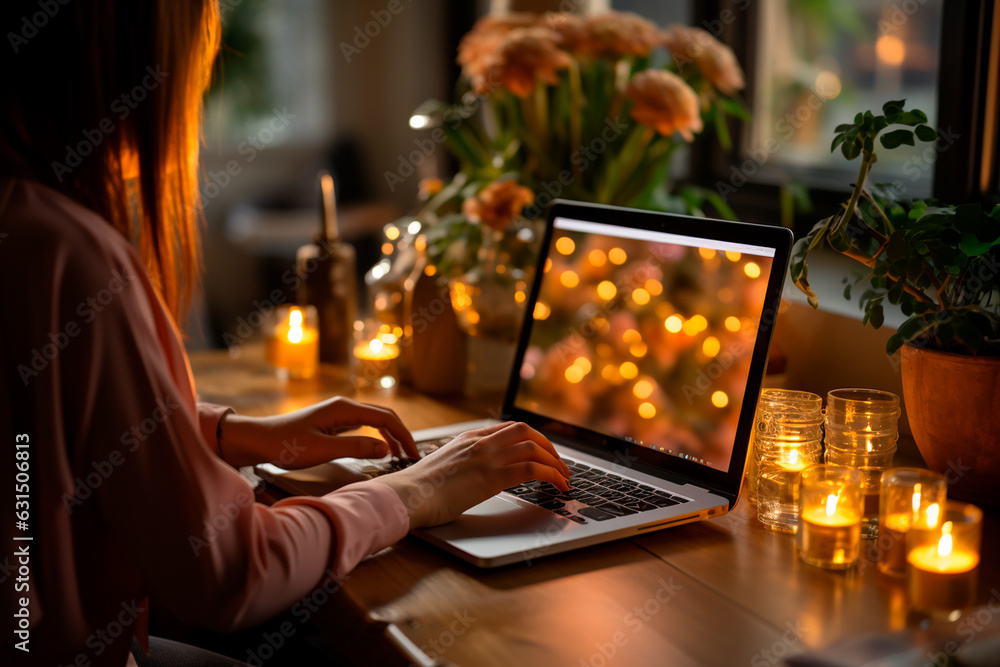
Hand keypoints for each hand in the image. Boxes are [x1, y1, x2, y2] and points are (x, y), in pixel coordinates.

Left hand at [218, 397, 418, 467]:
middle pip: (384, 417)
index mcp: (344, 408)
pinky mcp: (333, 423)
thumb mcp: (322, 450)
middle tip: (413, 456)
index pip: (386, 418)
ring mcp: (339, 414)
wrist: (258, 440)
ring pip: (374, 422)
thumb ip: (356, 448)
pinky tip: (379, 450)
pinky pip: (363, 427)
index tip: (413, 455)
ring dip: (390, 437)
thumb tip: (386, 448)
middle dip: (401, 435)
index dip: (403, 436)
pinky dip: (376, 438)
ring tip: (401, 455)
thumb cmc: (285, 445)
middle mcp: (344, 407)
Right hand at [374, 421, 570, 528]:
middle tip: (559, 463)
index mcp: (469, 438)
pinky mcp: (491, 477)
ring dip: (556, 462)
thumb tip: (473, 476)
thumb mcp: (444, 467)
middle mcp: (480, 442)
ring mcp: (487, 457)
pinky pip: (532, 469)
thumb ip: (462, 464)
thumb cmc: (419, 489)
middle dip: (549, 446)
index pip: (510, 428)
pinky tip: (558, 485)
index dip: (532, 438)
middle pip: (527, 431)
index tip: (543, 451)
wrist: (406, 496)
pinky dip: (551, 475)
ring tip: (564, 477)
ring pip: (534, 448)